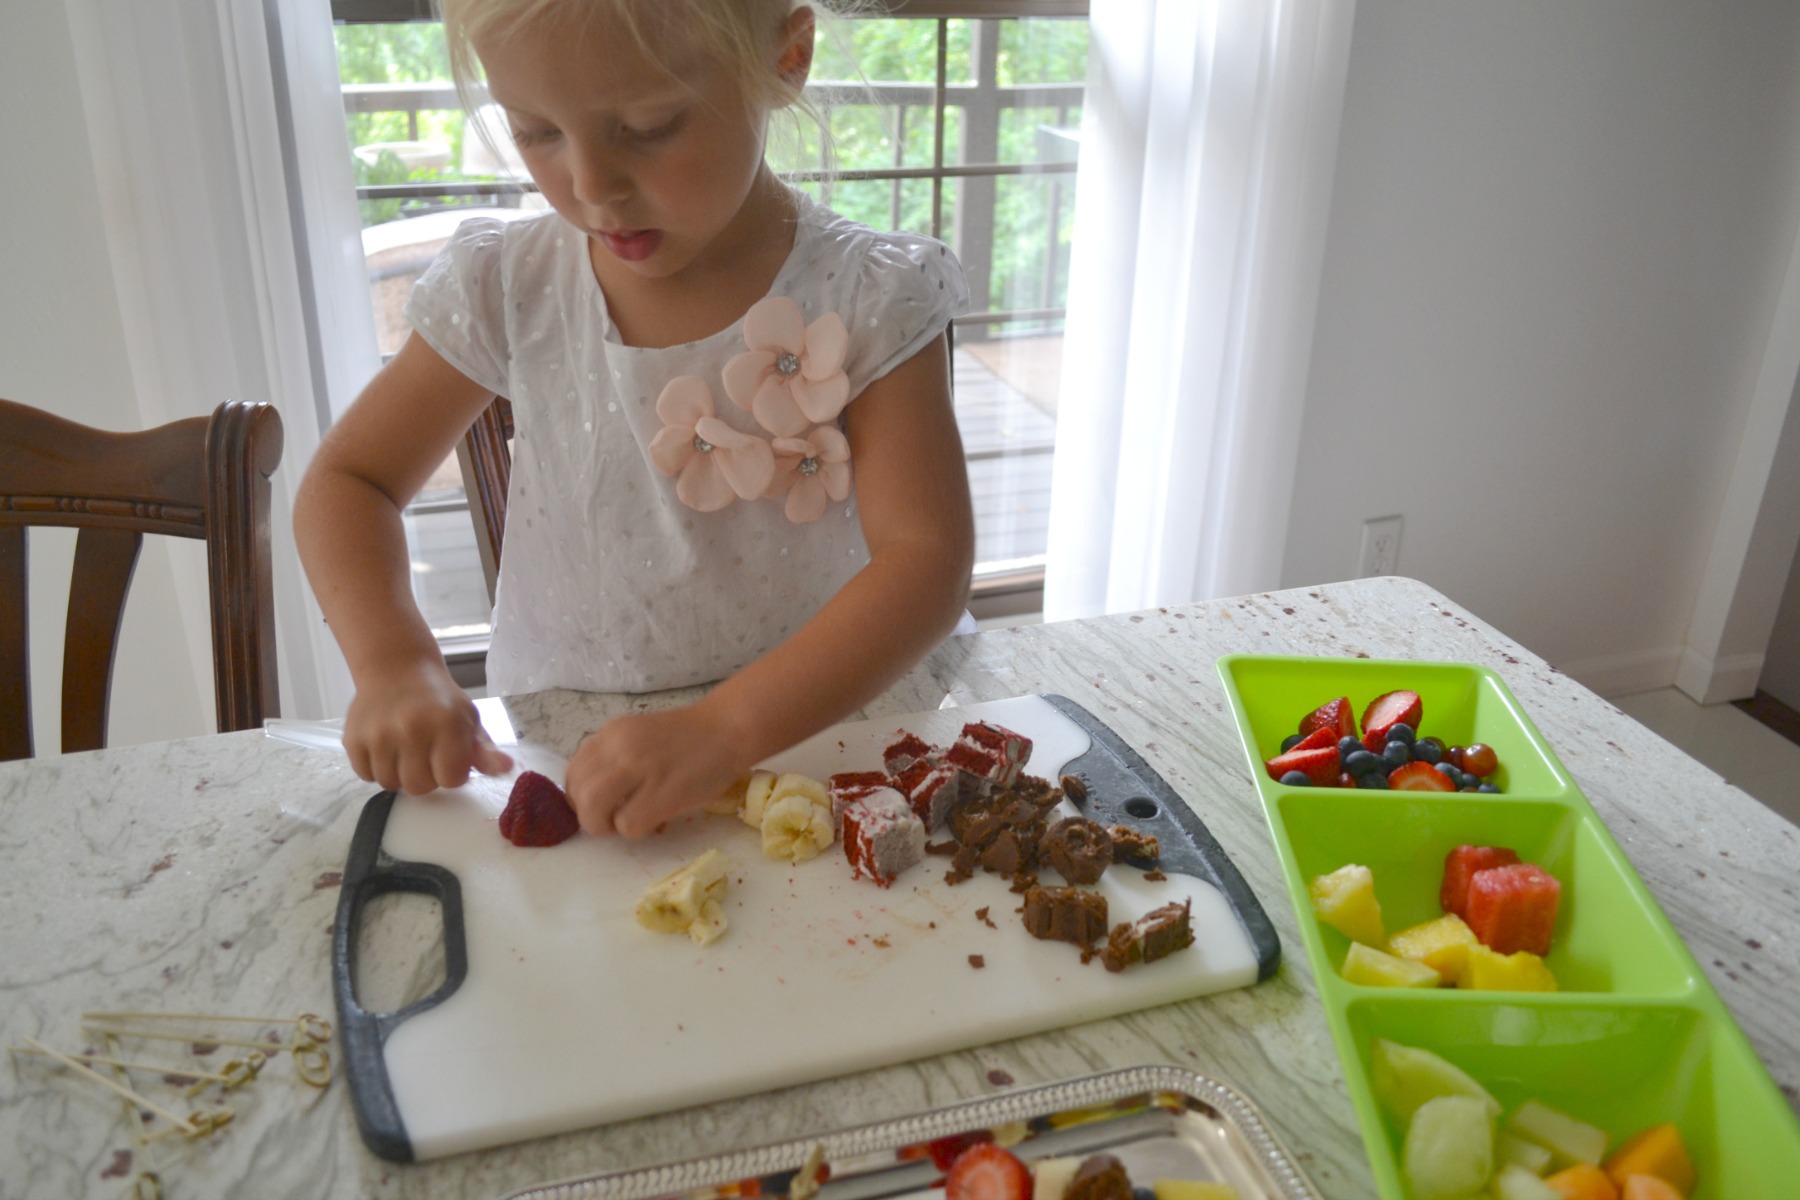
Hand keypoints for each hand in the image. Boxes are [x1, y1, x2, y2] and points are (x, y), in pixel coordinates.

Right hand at [342, 660, 512, 794]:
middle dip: (426, 776)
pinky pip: (366, 776)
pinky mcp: (353, 739)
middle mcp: (411, 728)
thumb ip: (486, 751)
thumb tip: (508, 768)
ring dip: (400, 773)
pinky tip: (386, 746)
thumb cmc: (439, 699)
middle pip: (419, 787)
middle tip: (426, 753)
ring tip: (405, 748)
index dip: (452, 772)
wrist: (395, 668)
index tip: (449, 756)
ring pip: (391, 784)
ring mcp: (378, 734)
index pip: (451, 779)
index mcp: (446, 723)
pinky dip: (376, 767)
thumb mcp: (469, 719)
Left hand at [564, 704, 743, 838]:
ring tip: (624, 823)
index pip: (572, 772)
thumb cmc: (688, 738)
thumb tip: (591, 795)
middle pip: (577, 793)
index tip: (598, 803)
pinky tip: (652, 821)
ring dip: (602, 826)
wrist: (728, 731)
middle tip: (610, 819)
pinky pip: (626, 825)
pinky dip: (634, 830)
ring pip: (592, 810)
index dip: (580, 795)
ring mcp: (639, 771)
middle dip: (587, 815)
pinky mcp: (661, 795)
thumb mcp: (638, 737)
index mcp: (611, 734)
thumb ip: (612, 758)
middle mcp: (619, 748)